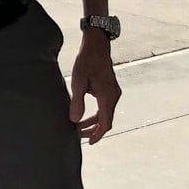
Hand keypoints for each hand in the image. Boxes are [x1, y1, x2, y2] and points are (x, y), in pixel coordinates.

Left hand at [69, 30, 120, 144]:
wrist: (97, 45)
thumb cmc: (86, 61)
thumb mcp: (78, 82)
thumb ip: (77, 102)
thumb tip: (74, 120)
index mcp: (107, 97)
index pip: (105, 123)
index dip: (97, 135)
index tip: (89, 143)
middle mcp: (114, 96)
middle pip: (106, 120)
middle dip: (93, 129)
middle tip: (79, 135)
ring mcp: (114, 92)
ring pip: (106, 113)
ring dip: (94, 121)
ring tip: (80, 126)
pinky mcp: (110, 88)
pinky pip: (105, 106)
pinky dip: (97, 113)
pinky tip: (85, 114)